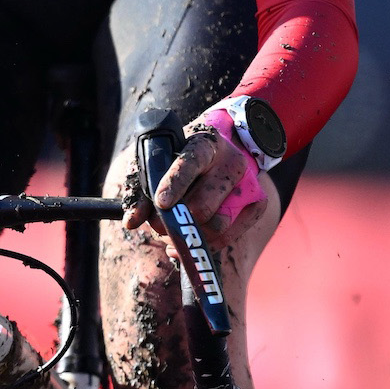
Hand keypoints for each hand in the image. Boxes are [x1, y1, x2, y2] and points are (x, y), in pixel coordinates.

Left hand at [119, 120, 268, 243]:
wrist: (222, 147)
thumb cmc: (182, 157)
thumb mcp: (159, 163)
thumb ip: (142, 190)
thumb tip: (131, 222)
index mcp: (204, 144)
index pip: (190, 163)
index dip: (175, 184)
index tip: (161, 203)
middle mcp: (231, 161)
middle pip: (203, 205)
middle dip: (176, 222)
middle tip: (158, 226)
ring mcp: (248, 182)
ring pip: (217, 225)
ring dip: (191, 235)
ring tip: (176, 230)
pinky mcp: (258, 201)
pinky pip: (231, 236)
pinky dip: (209, 244)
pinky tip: (194, 240)